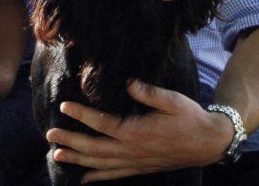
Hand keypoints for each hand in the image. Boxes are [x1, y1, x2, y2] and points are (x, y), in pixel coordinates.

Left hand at [45, 81, 231, 182]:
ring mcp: (135, 162)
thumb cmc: (190, 117)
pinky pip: (114, 175)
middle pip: (94, 147)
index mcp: (137, 131)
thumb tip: (128, 82)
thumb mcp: (172, 99)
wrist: (208, 142)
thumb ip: (148, 92)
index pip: (102, 123)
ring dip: (77, 159)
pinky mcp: (140, 167)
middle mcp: (132, 150)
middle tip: (49, 133)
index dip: (82, 114)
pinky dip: (96, 177)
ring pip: (100, 164)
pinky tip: (82, 179)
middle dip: (70, 140)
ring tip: (56, 153)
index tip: (64, 106)